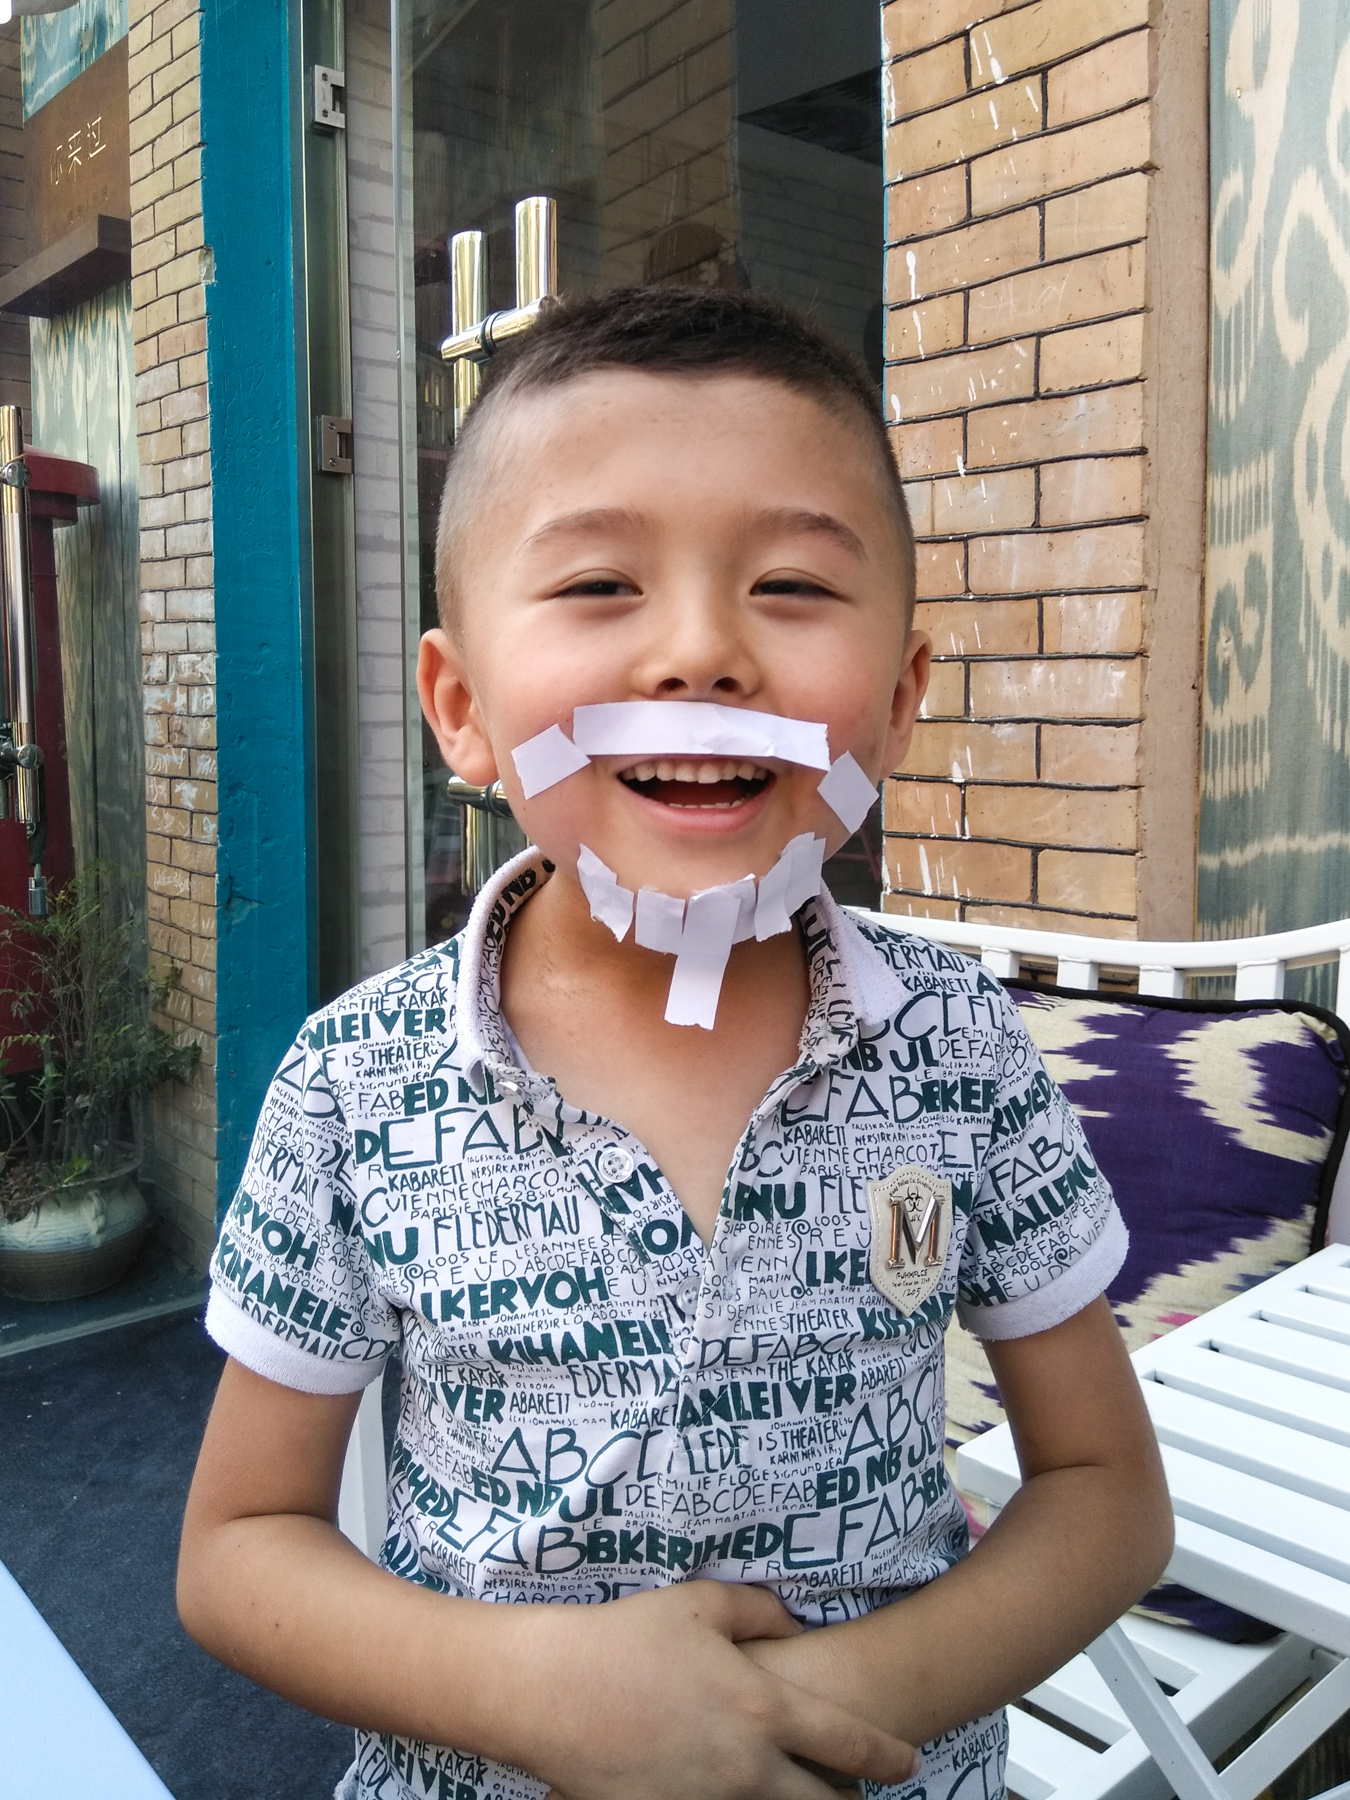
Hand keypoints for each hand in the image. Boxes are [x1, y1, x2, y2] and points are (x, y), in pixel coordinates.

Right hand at [502, 1579, 917, 1799]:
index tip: (907, 1763)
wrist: (549, 1693)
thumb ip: (759, 1610)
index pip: (850, 1745)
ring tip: (794, 1791)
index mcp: (763, 1709)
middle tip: (852, 1793)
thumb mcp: (699, 1604)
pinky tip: (728, 1790)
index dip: (889, 1757)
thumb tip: (793, 1623)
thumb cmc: (625, 1639)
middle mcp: (747, 1769)